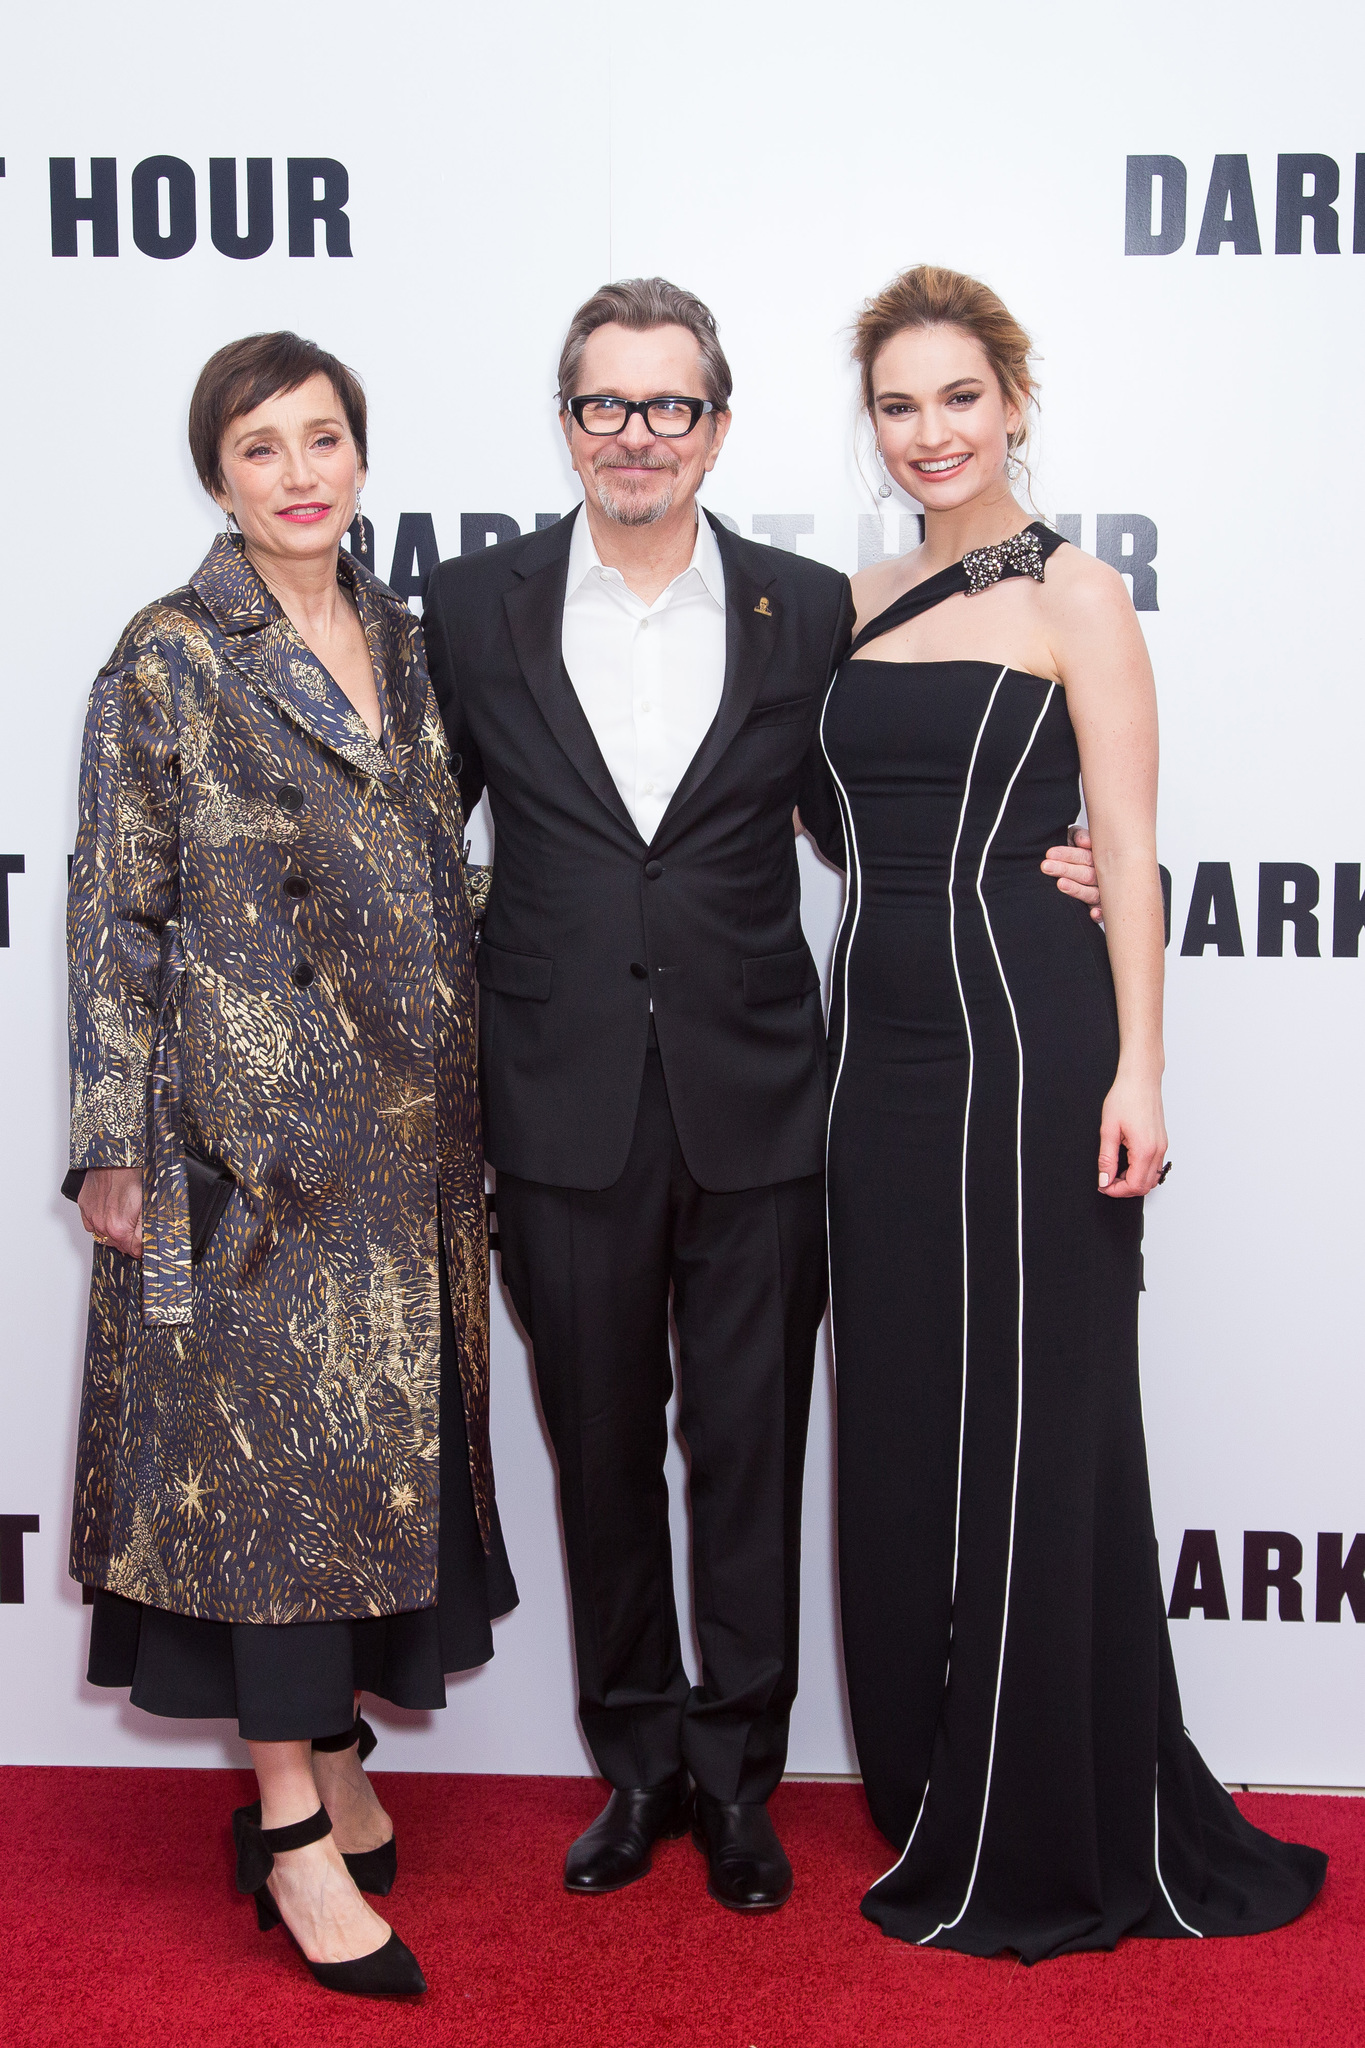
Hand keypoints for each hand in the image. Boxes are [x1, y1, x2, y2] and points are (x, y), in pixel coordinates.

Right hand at [77, 1166, 143, 1257]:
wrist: (117, 1157)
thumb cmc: (133, 1176)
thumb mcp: (147, 1206)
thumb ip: (144, 1231)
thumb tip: (143, 1247)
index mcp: (119, 1228)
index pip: (132, 1250)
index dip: (141, 1246)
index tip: (145, 1242)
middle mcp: (102, 1225)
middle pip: (118, 1244)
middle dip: (128, 1239)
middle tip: (137, 1226)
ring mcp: (91, 1216)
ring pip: (103, 1235)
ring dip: (114, 1231)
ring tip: (124, 1216)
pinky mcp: (84, 1206)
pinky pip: (91, 1223)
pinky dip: (100, 1222)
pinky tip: (109, 1212)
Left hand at [1041, 825, 1101, 920]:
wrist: (1078, 865)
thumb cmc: (1075, 849)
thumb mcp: (1075, 838)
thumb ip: (1078, 836)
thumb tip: (1084, 842)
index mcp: (1096, 857)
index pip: (1084, 856)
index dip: (1067, 854)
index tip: (1049, 854)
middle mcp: (1101, 875)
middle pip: (1086, 874)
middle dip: (1065, 869)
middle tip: (1046, 866)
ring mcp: (1102, 892)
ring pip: (1092, 893)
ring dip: (1076, 889)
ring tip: (1060, 884)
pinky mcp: (1100, 907)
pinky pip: (1103, 912)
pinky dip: (1100, 913)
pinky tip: (1093, 913)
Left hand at [1097, 1074, 1166, 1197]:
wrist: (1141, 1079)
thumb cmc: (1126, 1097)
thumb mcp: (1108, 1129)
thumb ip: (1106, 1158)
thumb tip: (1104, 1179)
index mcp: (1144, 1149)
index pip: (1134, 1185)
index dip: (1116, 1190)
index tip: (1103, 1185)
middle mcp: (1157, 1150)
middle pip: (1145, 1186)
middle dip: (1125, 1189)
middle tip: (1106, 1181)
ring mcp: (1162, 1146)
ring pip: (1152, 1178)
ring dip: (1133, 1181)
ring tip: (1114, 1171)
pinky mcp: (1162, 1142)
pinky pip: (1154, 1166)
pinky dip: (1141, 1171)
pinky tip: (1126, 1162)